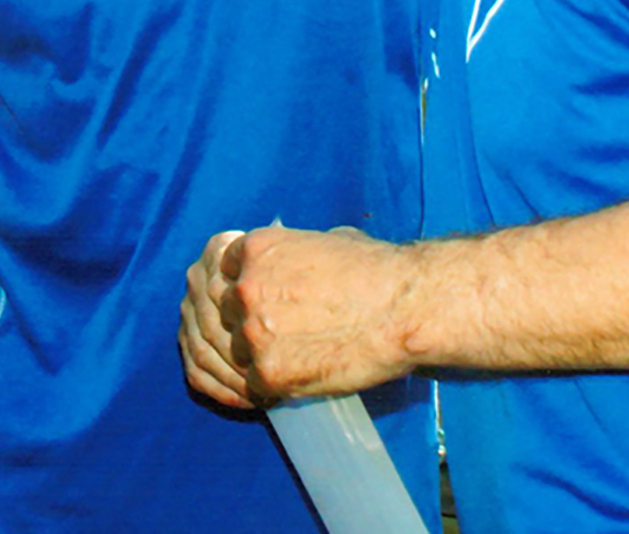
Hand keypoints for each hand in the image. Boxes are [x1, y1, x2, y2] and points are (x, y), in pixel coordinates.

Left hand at [189, 225, 413, 405]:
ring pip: (236, 352)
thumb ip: (292, 254)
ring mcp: (252, 331)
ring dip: (257, 358)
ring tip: (291, 359)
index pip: (224, 273)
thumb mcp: (324, 240)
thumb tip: (293, 263)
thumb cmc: (376, 271)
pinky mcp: (269, 372)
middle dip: (246, 326)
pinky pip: (255, 385)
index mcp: (254, 250)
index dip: (242, 290)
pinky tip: (296, 380)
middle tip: (275, 336)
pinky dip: (273, 386)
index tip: (258, 303)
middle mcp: (244, 288)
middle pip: (225, 314)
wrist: (404, 307)